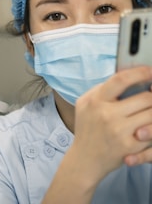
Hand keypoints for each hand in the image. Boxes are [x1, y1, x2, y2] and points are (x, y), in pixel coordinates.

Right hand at [72, 66, 151, 181]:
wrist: (85, 158)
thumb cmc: (86, 128)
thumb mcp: (84, 103)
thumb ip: (100, 89)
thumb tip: (124, 75)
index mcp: (96, 101)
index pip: (121, 79)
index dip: (139, 72)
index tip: (149, 71)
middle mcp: (107, 115)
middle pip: (145, 97)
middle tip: (151, 97)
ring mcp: (120, 131)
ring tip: (146, 112)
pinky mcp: (131, 146)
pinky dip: (151, 127)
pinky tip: (145, 127)